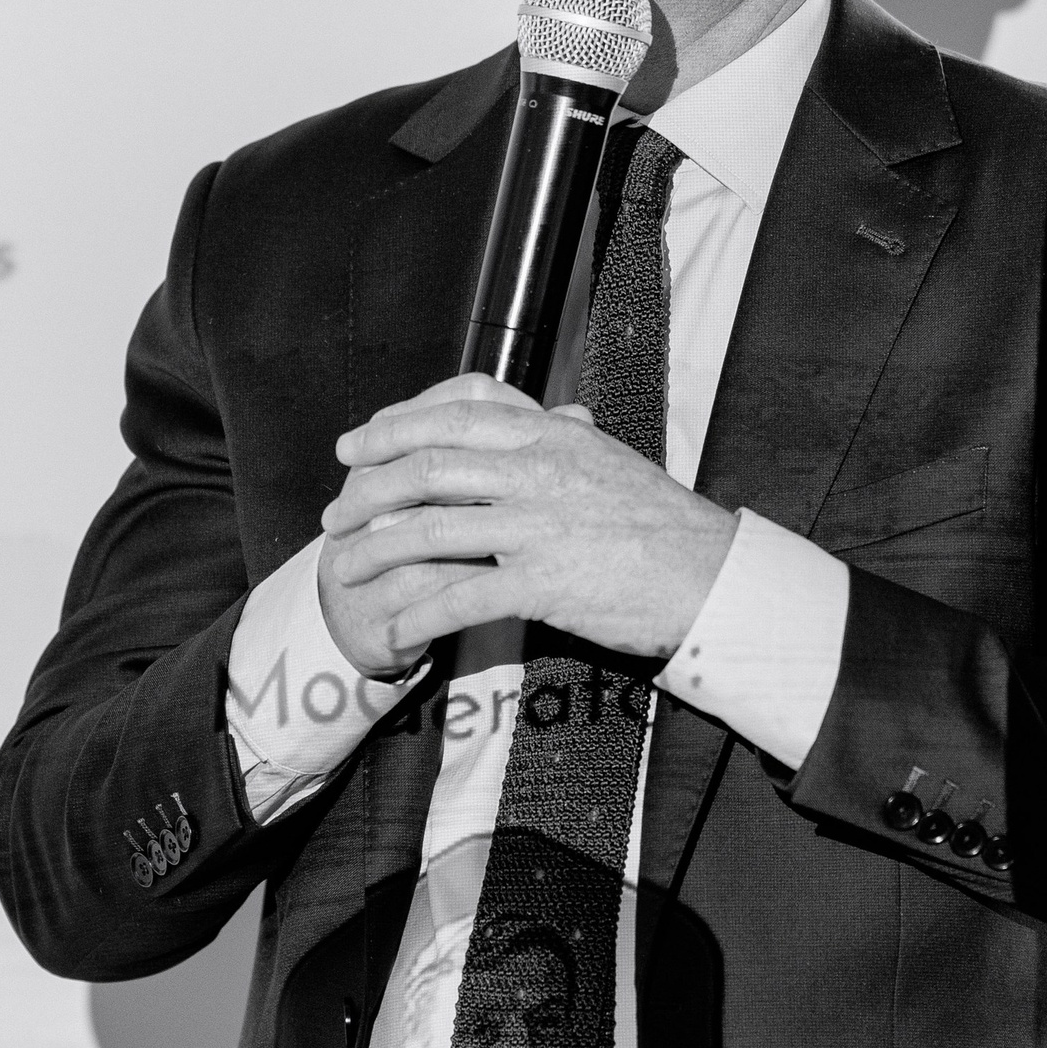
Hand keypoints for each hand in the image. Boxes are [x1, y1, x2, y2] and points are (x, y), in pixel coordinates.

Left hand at [314, 373, 736, 678]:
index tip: (353, 448)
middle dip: (365, 494)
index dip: (388, 430)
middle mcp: (537, 472)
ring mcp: (538, 528)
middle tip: (335, 517)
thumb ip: (564, 438)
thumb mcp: (608, 459)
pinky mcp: (543, 585)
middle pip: (424, 470)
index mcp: (549, 435)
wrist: (711, 574)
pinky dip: (416, 615)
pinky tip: (393, 629)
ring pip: (429, 531)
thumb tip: (546, 417)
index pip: (449, 417)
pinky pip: (459, 598)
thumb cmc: (662, 522)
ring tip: (345, 570)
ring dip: (375, 553)